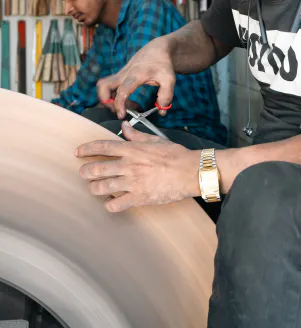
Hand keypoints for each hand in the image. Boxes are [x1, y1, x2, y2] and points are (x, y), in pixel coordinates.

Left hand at [75, 122, 199, 211]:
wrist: (190, 172)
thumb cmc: (175, 155)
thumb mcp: (155, 140)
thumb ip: (137, 135)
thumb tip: (124, 127)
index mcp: (131, 149)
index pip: (102, 147)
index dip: (87, 149)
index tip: (78, 152)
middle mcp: (128, 165)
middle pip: (96, 168)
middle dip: (85, 171)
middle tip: (83, 173)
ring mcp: (132, 182)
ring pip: (102, 187)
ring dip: (94, 188)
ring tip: (93, 188)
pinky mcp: (139, 198)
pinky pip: (116, 204)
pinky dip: (109, 204)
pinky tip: (109, 202)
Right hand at [97, 37, 175, 118]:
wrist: (157, 49)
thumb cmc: (162, 64)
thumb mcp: (169, 79)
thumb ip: (166, 95)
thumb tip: (161, 111)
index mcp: (136, 75)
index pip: (122, 90)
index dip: (119, 104)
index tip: (121, 115)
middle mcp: (124, 74)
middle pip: (103, 85)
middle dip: (104, 101)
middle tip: (117, 110)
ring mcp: (120, 74)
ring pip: (103, 86)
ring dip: (108, 99)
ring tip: (125, 107)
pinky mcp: (119, 76)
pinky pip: (110, 87)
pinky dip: (113, 96)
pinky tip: (127, 101)